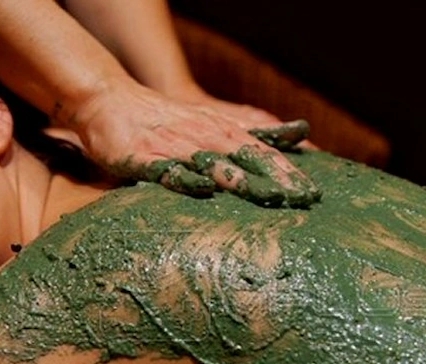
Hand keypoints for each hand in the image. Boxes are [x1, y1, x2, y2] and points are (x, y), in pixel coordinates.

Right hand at [70, 82, 320, 207]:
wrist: (111, 102)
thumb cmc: (166, 120)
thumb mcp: (213, 123)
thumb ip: (250, 134)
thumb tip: (297, 135)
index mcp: (221, 132)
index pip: (263, 152)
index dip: (289, 172)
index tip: (314, 193)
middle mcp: (203, 137)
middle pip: (247, 157)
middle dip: (277, 178)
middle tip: (304, 199)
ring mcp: (175, 147)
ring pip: (214, 163)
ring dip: (242, 180)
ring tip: (268, 196)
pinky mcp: (145, 158)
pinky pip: (169, 170)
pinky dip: (188, 178)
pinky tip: (204, 189)